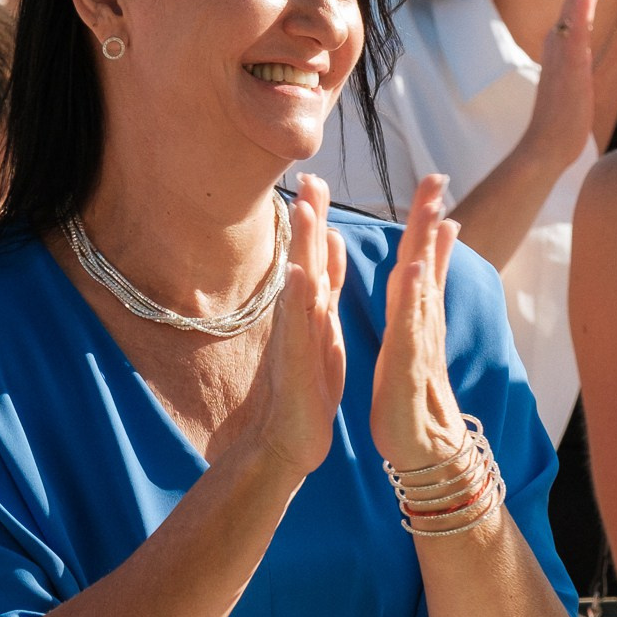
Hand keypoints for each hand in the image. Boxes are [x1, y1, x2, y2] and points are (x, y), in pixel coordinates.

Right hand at [213, 176, 346, 490]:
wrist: (287, 438)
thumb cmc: (306, 382)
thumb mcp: (321, 325)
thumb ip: (326, 285)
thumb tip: (329, 241)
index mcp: (311, 308)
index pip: (314, 256)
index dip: (314, 218)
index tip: (316, 177)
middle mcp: (299, 318)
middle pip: (303, 260)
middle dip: (306, 219)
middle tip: (308, 178)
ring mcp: (294, 339)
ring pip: (299, 286)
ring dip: (301, 248)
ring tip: (304, 212)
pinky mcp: (296, 365)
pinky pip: (298, 329)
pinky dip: (300, 301)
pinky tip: (301, 276)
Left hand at [369, 175, 470, 474]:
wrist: (423, 447)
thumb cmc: (414, 389)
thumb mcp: (416, 336)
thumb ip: (425, 295)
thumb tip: (440, 257)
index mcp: (417, 313)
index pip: (421, 257)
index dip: (426, 218)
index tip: (433, 177)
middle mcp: (423, 324)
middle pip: (426, 264)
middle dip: (429, 222)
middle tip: (437, 179)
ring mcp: (420, 347)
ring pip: (423, 295)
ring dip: (427, 256)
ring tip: (432, 220)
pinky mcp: (410, 373)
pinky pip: (412, 335)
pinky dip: (414, 306)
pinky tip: (414, 279)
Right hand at [523, 0, 611, 174]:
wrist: (546, 146)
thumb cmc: (562, 120)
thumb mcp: (575, 81)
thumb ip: (576, 61)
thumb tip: (578, 52)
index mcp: (564, 43)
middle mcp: (560, 40)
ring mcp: (562, 51)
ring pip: (576, 3)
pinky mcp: (568, 66)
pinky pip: (574, 31)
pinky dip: (578, 7)